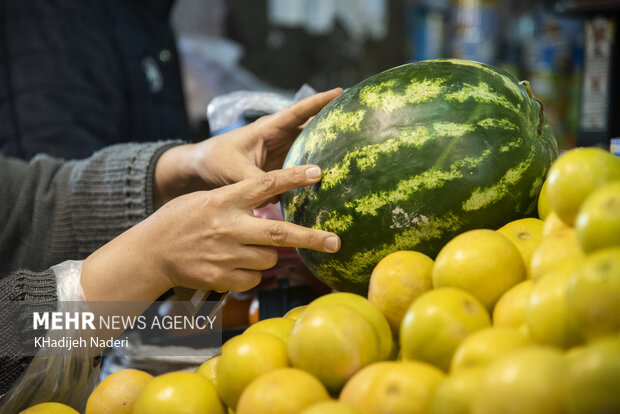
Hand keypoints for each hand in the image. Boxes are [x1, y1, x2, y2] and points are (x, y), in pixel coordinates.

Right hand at [81, 165, 339, 300]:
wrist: (151, 252)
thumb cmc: (181, 220)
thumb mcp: (206, 198)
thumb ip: (238, 200)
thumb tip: (273, 202)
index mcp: (224, 200)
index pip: (265, 184)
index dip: (294, 178)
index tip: (318, 172)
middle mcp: (228, 226)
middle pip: (280, 233)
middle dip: (311, 238)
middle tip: (335, 242)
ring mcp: (225, 254)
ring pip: (268, 259)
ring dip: (265, 255)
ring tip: (242, 249)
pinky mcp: (220, 278)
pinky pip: (253, 280)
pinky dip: (251, 275)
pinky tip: (232, 266)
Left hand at [153, 88, 342, 206]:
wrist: (201, 173)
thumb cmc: (214, 162)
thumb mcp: (234, 171)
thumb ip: (258, 181)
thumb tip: (283, 194)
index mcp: (268, 128)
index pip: (298, 111)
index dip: (319, 102)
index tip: (342, 93)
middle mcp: (279, 139)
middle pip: (312, 129)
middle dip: (333, 125)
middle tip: (359, 124)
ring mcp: (282, 155)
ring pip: (310, 151)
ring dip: (327, 152)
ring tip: (354, 154)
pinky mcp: (280, 172)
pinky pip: (302, 171)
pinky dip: (315, 176)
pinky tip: (332, 184)